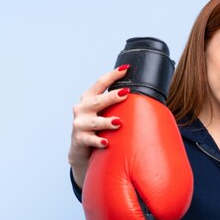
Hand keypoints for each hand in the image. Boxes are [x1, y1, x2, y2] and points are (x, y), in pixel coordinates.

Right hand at [68, 64, 130, 186]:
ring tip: (118, 122)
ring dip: (106, 121)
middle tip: (126, 93)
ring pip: (95, 122)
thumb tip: (139, 93)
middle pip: (97, 100)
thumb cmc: (97, 127)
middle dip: (111, 97)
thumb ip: (114, 103)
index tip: (126, 69)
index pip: (100, 83)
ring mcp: (80, 124)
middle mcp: (82, 108)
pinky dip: (98, 141)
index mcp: (88, 98)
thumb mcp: (103, 112)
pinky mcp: (80, 139)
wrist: (81, 150)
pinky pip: (90, 140)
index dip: (112, 75)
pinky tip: (106, 142)